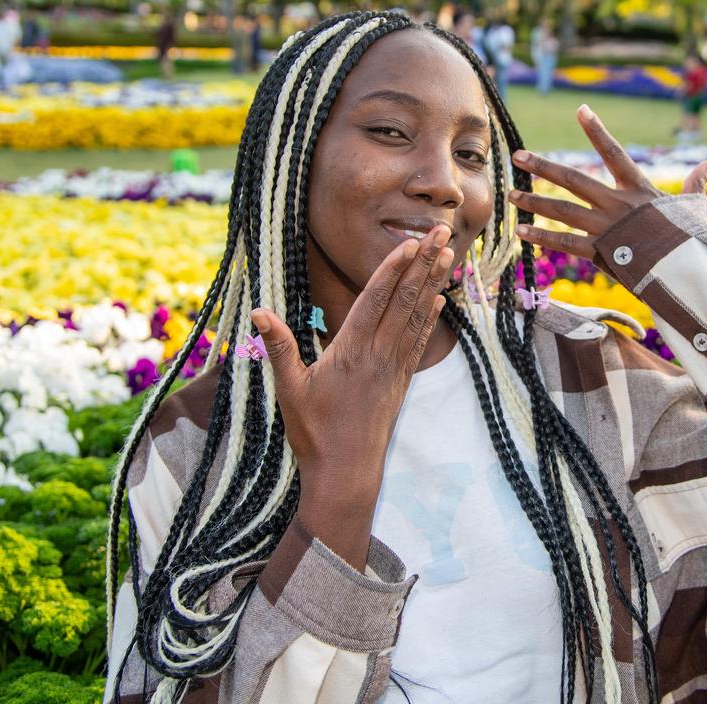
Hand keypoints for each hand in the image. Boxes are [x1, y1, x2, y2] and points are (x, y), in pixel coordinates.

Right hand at [251, 227, 452, 566]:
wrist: (346, 474)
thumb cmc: (314, 433)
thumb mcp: (289, 389)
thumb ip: (278, 347)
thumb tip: (259, 311)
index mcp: (352, 350)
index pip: (376, 300)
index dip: (393, 269)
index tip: (411, 243)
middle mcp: (379, 354)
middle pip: (405, 299)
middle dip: (424, 263)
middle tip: (441, 232)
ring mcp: (395, 367)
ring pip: (417, 316)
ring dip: (433, 282)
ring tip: (448, 254)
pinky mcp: (401, 381)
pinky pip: (418, 341)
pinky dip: (429, 317)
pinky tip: (439, 300)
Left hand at [508, 104, 706, 260]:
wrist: (692, 271)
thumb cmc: (697, 241)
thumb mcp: (696, 208)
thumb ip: (697, 184)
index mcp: (639, 189)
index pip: (614, 152)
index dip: (597, 130)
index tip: (581, 110)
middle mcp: (617, 204)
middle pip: (573, 179)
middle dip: (544, 167)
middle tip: (518, 156)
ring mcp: (606, 227)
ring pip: (562, 210)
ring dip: (535, 202)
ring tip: (511, 197)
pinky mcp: (600, 252)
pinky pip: (565, 243)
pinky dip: (542, 237)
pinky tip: (522, 232)